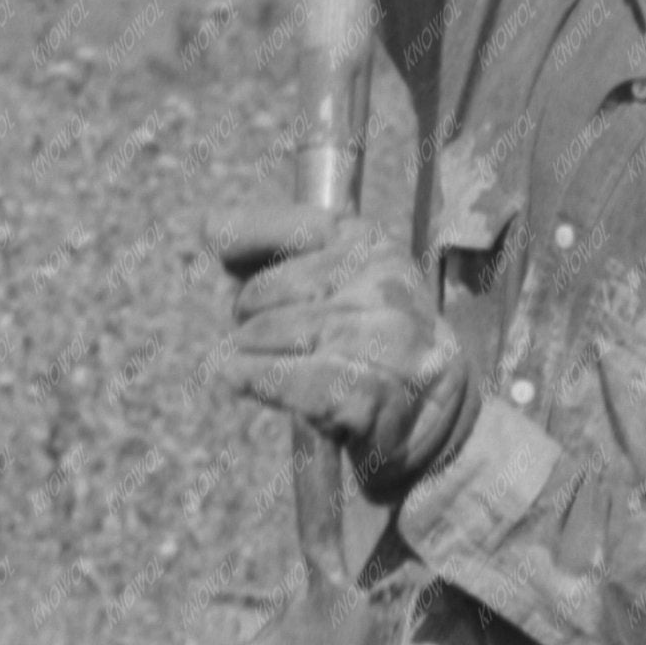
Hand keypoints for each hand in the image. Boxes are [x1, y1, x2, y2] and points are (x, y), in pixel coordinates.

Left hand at [208, 198, 480, 500]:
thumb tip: (213, 228)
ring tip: (258, 370)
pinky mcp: (370, 393)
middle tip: (266, 342)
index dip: (246, 233)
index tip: (221, 249)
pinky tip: (242, 381)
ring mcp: (382, 338)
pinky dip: (254, 381)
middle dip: (249, 320)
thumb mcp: (339, 283)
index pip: (299, 226)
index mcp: (373, 246)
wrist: (432, 418)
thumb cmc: (367, 345)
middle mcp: (383, 283)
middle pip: (266, 292)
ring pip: (267, 336)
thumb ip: (281, 251)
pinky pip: (283, 380)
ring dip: (247, 357)